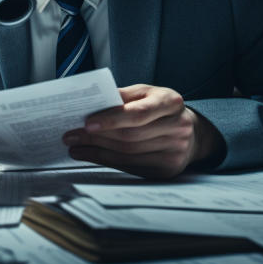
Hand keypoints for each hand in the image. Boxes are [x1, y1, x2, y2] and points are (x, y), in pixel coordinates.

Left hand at [63, 84, 223, 178]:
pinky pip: (130, 167)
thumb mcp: (146, 93)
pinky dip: (107, 161)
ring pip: (127, 154)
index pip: (138, 114)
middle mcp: (177, 128)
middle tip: (71, 135)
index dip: (112, 119)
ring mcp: (174, 152)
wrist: (191, 132)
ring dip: (96, 151)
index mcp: (171, 102)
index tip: (87, 123)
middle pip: (130, 136)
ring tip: (75, 146)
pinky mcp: (167, 170)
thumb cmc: (160, 108)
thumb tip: (90, 103)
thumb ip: (122, 96)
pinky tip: (90, 155)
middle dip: (96, 137)